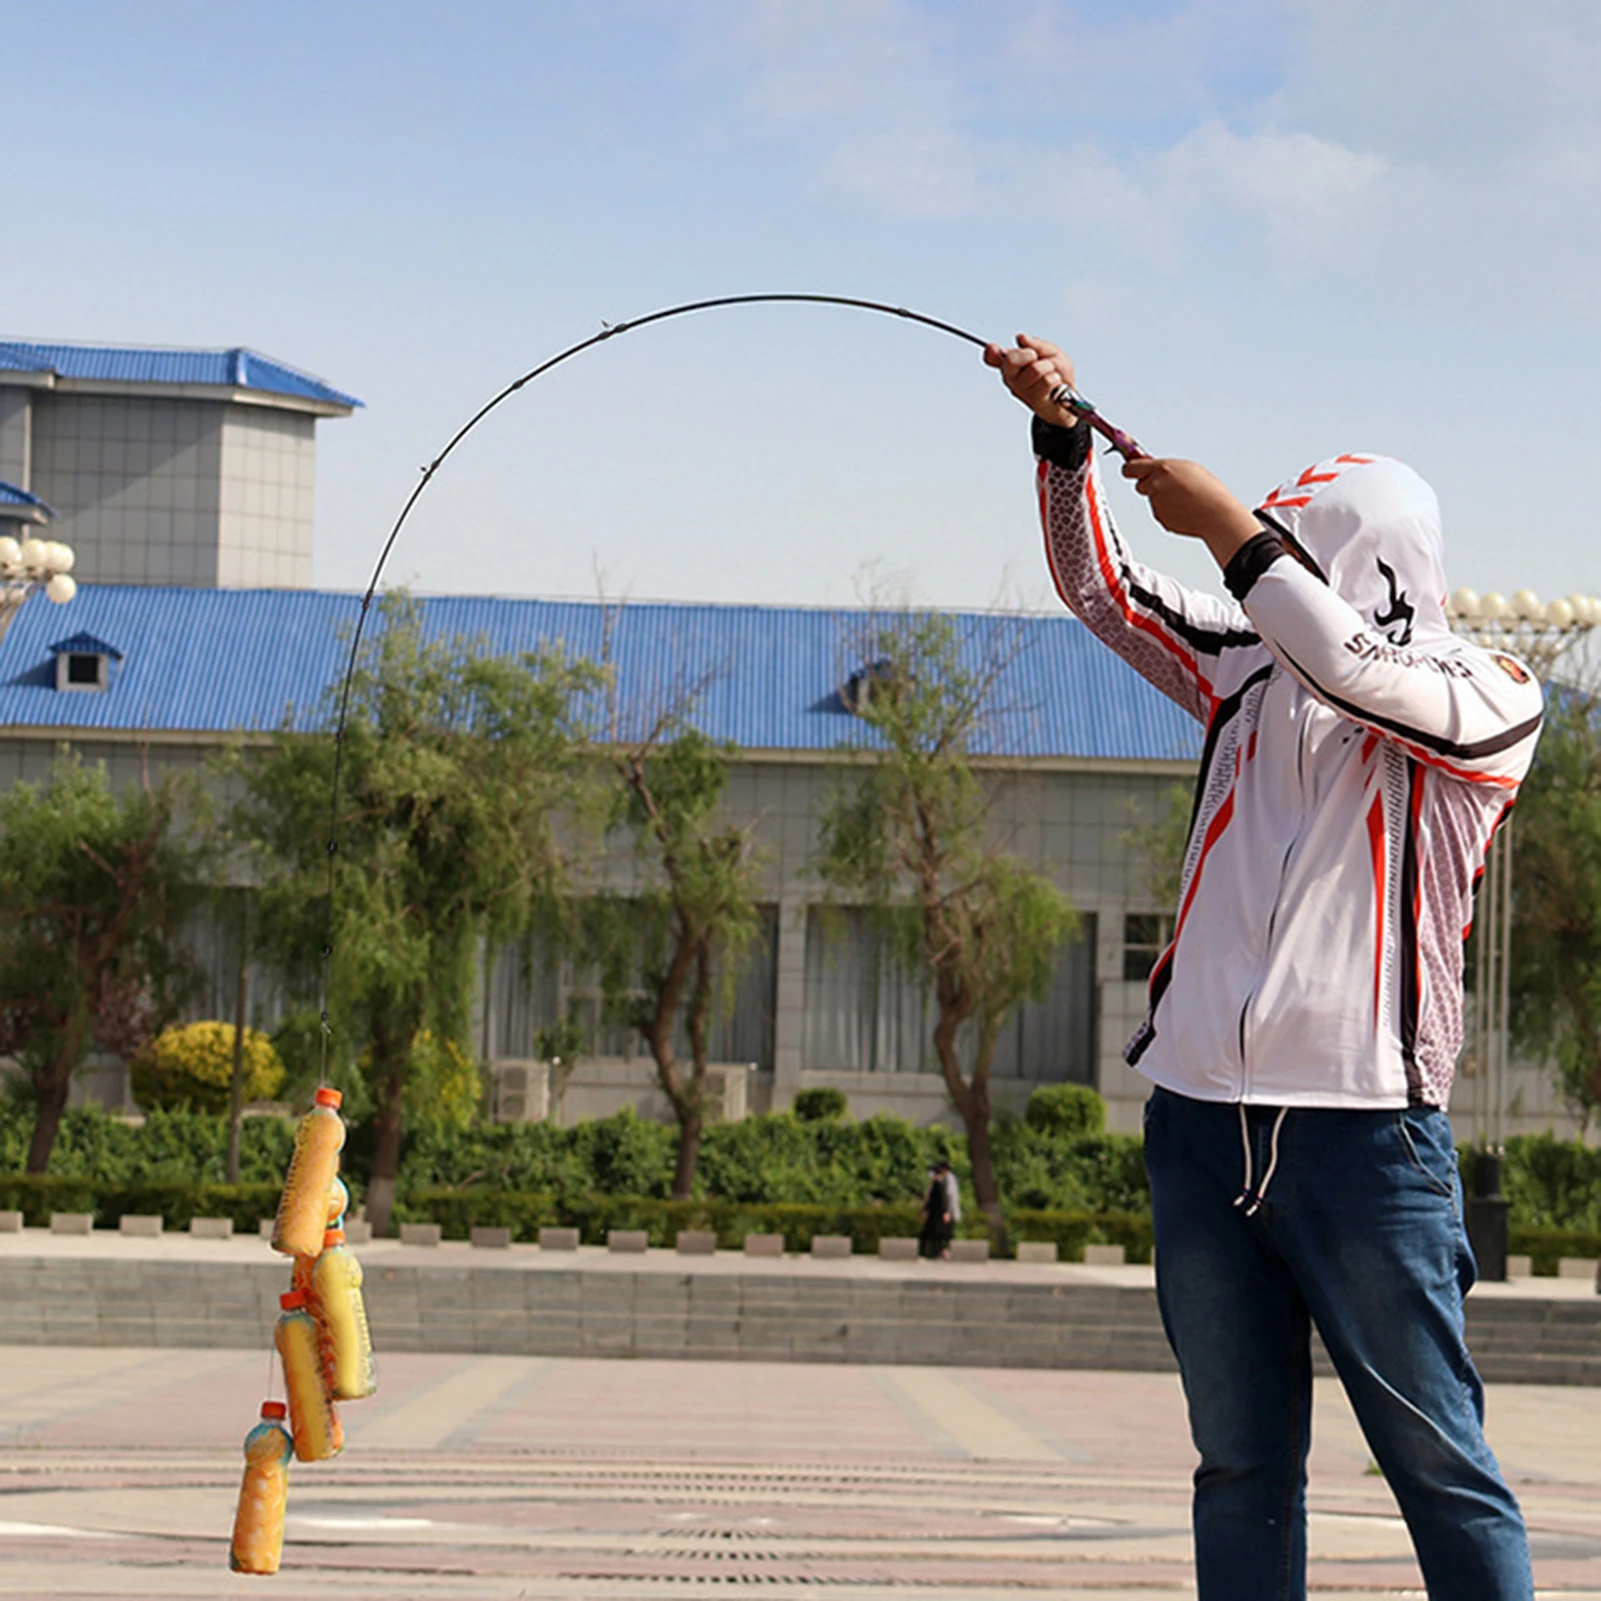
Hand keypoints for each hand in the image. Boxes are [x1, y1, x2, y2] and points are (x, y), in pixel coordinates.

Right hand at [983, 334, 1081, 427]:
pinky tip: (1054, 385)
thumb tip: (1021, 338)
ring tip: (1051, 374)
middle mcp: (1012, 378)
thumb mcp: (1051, 352)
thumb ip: (1037, 344)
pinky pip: (1047, 381)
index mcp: (1013, 364)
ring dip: (1049, 368)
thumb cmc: (1057, 374)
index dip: (991, 352)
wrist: (1068, 395)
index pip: (992, 357)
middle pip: (1010, 360)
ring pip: (1035, 369)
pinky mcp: (1033, 400)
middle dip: (1029, 354)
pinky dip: (1056, 379)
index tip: (993, 348)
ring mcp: (1021, 390)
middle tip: (1037, 359)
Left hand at [1121, 457, 1260, 567]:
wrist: (1216, 514)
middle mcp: (1155, 486)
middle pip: (1140, 486)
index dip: (1130, 470)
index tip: (1130, 470)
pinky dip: (1169, 511)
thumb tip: (1152, 468)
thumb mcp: (1187, 468)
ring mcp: (1157, 504)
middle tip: (1168, 487)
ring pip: (1153, 500)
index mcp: (1162, 469)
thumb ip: (1166, 468)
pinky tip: (1185, 510)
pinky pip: (1161, 513)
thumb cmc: (1207, 489)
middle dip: (1149, 485)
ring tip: (1185, 499)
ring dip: (1163, 499)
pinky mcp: (1161, 519)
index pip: (1130, 468)